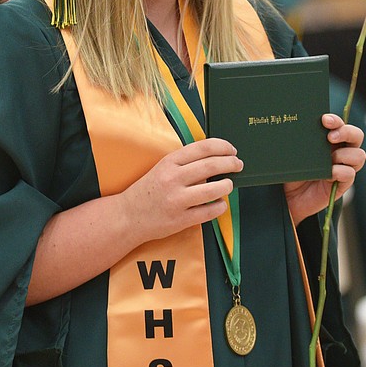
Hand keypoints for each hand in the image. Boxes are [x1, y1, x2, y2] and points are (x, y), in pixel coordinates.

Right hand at [121, 138, 241, 243]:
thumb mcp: (162, 168)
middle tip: (238, 164)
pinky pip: (210, 211)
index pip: (203, 148)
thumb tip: (215, 157)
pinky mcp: (181, 220)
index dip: (223, 147)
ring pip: (214, 189)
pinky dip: (220, 206)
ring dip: (227, 185)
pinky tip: (220, 203)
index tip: (232, 150)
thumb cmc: (148, 191)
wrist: (128, 216)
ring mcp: (177, 200)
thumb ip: (185, 162)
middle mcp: (173, 179)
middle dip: (231, 163)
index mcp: (169, 162)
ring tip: (228, 184)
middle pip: (212, 166)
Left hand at [284, 114, 365, 223]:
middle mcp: (339, 151)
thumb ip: (301, 142)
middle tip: (330, 137)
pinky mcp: (342, 184)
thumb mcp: (294, 154)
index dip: (335, 120)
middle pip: (357, 136)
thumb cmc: (290, 172)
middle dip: (346, 132)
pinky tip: (328, 174)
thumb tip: (299, 127)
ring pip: (359, 155)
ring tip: (329, 159)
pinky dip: (341, 172)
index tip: (324, 120)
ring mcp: (343, 167)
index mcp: (328, 139)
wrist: (287, 198)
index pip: (339, 124)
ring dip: (345, 155)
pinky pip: (350, 174)